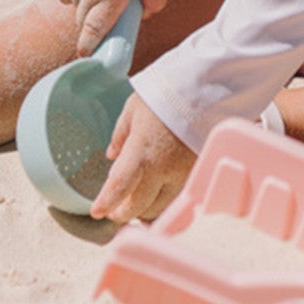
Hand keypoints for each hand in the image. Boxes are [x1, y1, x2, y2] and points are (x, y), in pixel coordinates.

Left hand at [89, 92, 195, 223]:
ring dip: (144, 209)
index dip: (106, 202)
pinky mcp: (196, 174)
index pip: (119, 186)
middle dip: (123, 213)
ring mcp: (182, 175)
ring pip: (159, 207)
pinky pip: (175, 197)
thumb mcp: (135, 107)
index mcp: (141, 151)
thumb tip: (112, 155)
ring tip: (136, 204)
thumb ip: (121, 133)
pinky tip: (157, 195)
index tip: (97, 212)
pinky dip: (163, 201)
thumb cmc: (167, 94)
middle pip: (139, 207)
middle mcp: (162, 169)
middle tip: (114, 211)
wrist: (206, 90)